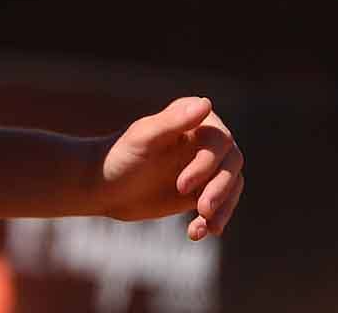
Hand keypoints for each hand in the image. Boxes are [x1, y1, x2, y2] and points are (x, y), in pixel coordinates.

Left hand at [95, 97, 243, 239]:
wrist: (105, 186)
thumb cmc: (121, 156)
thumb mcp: (144, 139)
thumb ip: (173, 121)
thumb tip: (206, 103)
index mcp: (193, 119)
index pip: (219, 141)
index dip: (207, 164)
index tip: (182, 186)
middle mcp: (205, 139)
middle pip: (231, 163)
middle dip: (220, 189)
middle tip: (201, 210)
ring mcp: (206, 165)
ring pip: (231, 185)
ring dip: (223, 208)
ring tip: (203, 228)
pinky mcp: (203, 190)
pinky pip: (221, 205)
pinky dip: (212, 220)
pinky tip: (196, 233)